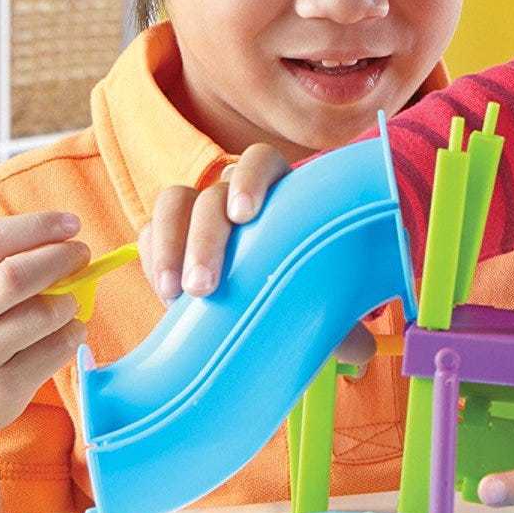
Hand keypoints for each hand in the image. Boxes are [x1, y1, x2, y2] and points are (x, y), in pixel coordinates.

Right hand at [0, 213, 88, 449]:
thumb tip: (64, 239)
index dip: (37, 226)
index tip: (70, 224)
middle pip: (16, 275)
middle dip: (61, 258)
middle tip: (81, 255)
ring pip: (44, 313)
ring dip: (69, 301)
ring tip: (65, 302)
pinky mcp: (1, 389)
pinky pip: (58, 348)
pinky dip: (73, 333)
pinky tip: (64, 332)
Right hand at [139, 143, 372, 362]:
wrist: (262, 308)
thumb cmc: (299, 290)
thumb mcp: (317, 300)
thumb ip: (338, 317)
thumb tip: (362, 350)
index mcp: (280, 191)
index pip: (260, 162)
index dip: (251, 180)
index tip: (245, 215)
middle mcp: (235, 191)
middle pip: (212, 194)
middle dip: (205, 238)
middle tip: (205, 287)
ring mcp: (197, 209)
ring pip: (174, 204)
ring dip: (171, 245)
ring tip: (175, 293)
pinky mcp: (168, 234)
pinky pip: (151, 233)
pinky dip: (154, 259)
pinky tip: (164, 292)